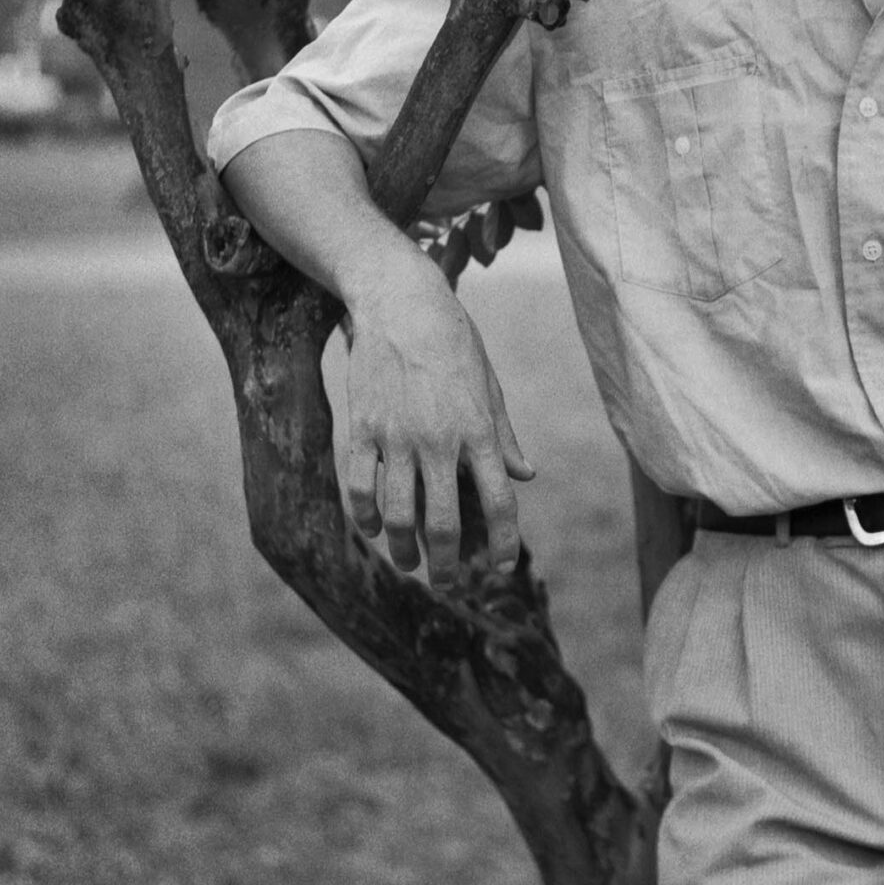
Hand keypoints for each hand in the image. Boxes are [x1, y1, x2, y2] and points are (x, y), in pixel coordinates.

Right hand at [338, 248, 533, 584]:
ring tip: (410, 565)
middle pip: (443, 523)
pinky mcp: (362, 428)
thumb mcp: (490, 386)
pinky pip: (359, 487)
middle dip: (448, 564)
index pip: (498, 503)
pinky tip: (373, 531)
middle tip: (450, 583)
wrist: (401, 302)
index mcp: (479, 431)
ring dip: (404, 551)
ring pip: (397, 516)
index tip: (502, 569)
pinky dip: (365, 516)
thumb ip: (504, 437)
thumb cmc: (455, 342)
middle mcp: (439, 441)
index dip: (503, 543)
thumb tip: (525, 477)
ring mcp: (397, 437)